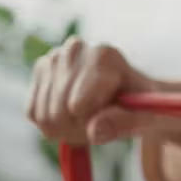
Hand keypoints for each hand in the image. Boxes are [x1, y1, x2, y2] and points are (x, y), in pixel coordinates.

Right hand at [27, 38, 180, 151]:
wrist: (130, 93)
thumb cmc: (142, 106)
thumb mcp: (148, 118)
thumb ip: (124, 123)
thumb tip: (94, 130)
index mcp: (104, 56)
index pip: (78, 106)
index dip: (92, 124)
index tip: (112, 120)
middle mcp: (76, 49)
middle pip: (58, 113)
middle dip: (77, 129)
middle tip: (100, 123)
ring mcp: (54, 57)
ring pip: (43, 115)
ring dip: (65, 128)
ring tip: (89, 118)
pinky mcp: (40, 71)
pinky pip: (33, 113)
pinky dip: (50, 124)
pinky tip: (72, 113)